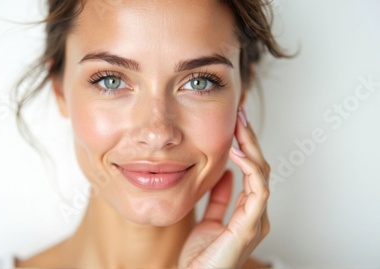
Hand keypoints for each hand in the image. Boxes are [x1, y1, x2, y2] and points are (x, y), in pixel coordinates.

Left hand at [178, 107, 270, 268]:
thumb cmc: (200, 258)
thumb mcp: (208, 220)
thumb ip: (219, 199)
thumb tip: (223, 175)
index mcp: (247, 213)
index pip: (252, 172)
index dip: (246, 146)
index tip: (235, 124)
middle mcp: (256, 215)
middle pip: (260, 168)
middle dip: (250, 140)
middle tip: (240, 115)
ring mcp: (256, 221)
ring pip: (262, 174)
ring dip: (252, 147)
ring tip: (240, 126)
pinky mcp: (250, 227)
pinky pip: (258, 191)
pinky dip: (251, 170)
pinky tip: (238, 154)